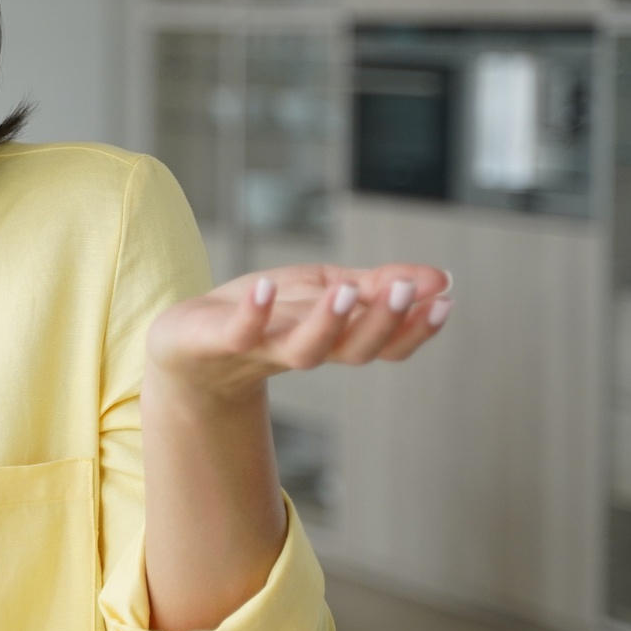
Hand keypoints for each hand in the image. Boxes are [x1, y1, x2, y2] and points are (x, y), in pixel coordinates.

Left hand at [146, 263, 452, 406]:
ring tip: (348, 291)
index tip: (446, 300)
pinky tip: (266, 286)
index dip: (415, 328)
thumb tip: (441, 279)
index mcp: (333, 339)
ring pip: (303, 351)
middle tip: (407, 291)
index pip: (384, 343)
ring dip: (329, 322)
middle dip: (383, 322)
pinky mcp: (218, 341)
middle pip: (353, 349)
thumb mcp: (324, 290)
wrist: (185, 344)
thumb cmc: (261, 315)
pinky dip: (253, 312)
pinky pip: (239, 333)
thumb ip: (375, 285)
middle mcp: (303, 350)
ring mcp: (261, 349)